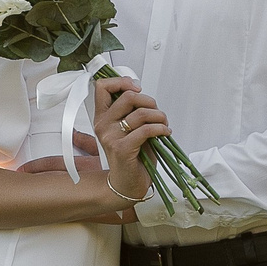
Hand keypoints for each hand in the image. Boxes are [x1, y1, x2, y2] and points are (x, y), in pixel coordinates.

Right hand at [91, 76, 167, 205]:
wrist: (128, 184)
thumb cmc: (132, 156)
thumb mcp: (129, 128)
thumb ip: (131, 111)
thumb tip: (144, 95)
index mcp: (102, 117)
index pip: (102, 87)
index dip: (121, 81)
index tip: (136, 87)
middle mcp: (103, 125)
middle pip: (127, 96)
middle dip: (149, 101)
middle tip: (157, 112)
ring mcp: (111, 137)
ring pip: (140, 113)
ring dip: (159, 116)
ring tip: (164, 124)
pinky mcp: (122, 148)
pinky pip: (146, 130)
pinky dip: (160, 128)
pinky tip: (165, 133)